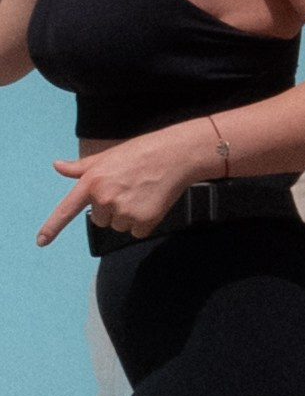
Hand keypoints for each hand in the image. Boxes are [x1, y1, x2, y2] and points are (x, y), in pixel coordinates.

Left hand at [38, 122, 212, 248]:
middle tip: (128, 189)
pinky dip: (144, 222)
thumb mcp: (105, 157)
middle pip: (101, 220)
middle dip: (112, 209)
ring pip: (119, 227)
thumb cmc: (139, 153)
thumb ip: (80, 168)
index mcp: (92, 182)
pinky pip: (137, 232)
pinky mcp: (144, 221)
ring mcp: (124, 212)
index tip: (41, 242)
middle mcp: (105, 199)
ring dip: (128, 216)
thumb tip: (57, 166)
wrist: (173, 156)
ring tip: (141, 194)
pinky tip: (151, 202)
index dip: (52, 227)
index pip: (67, 209)